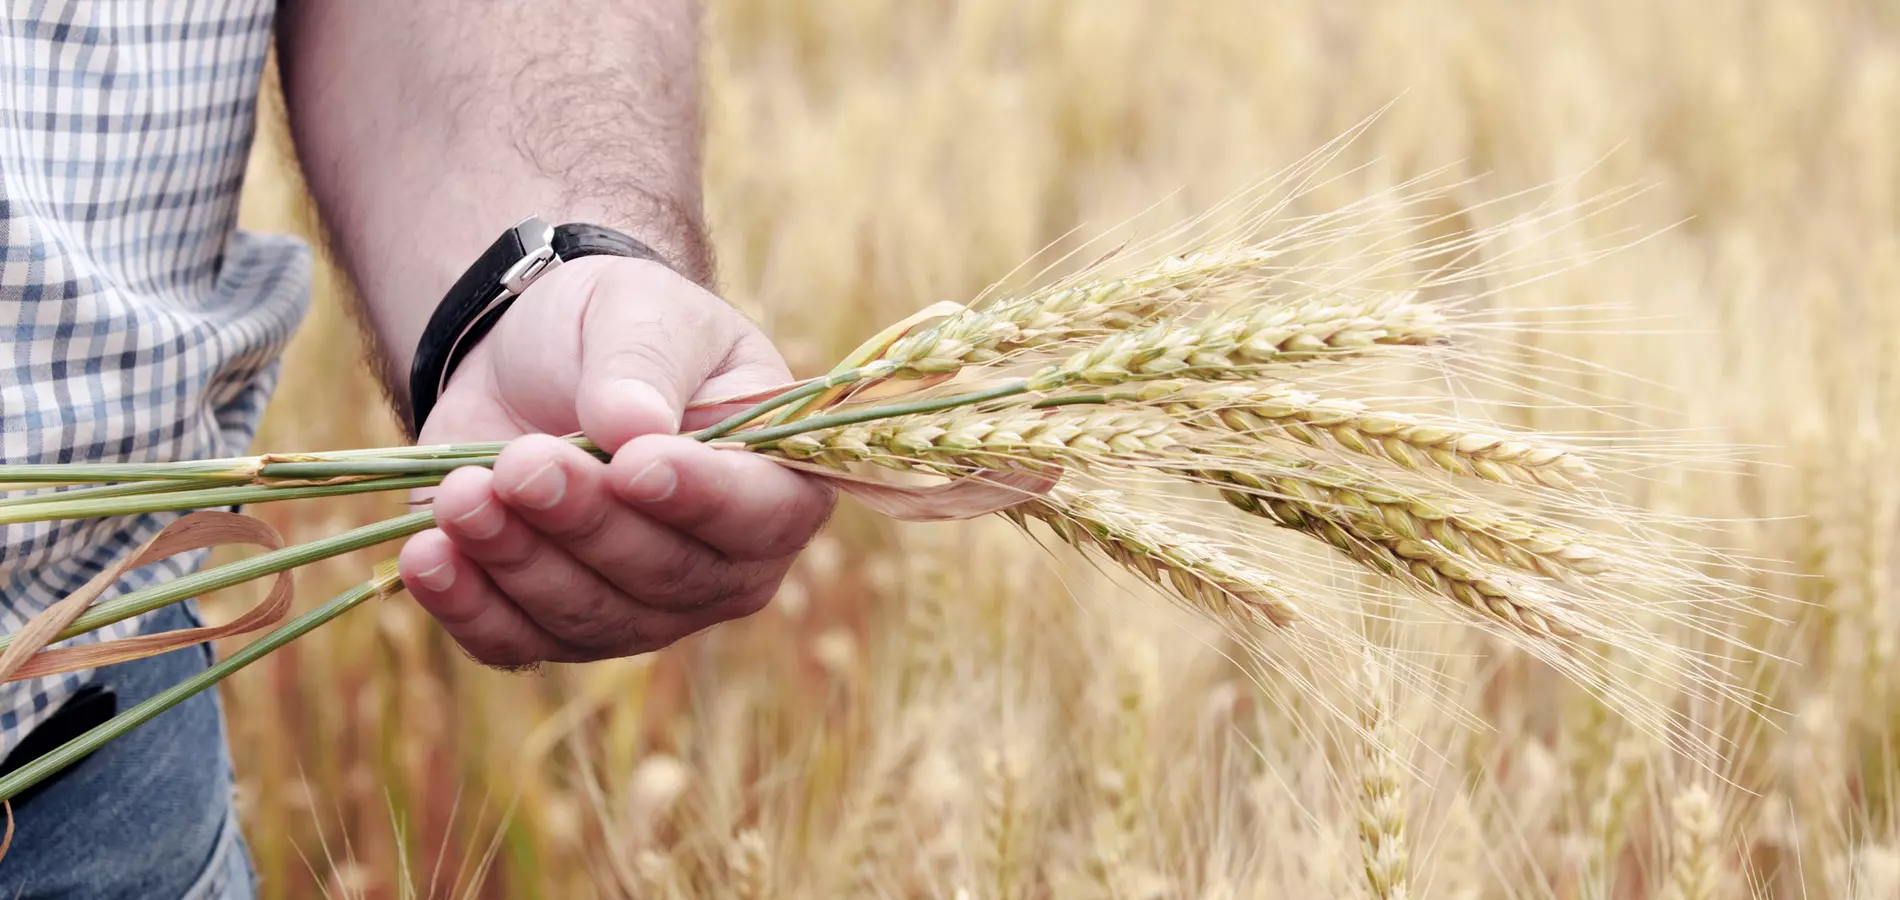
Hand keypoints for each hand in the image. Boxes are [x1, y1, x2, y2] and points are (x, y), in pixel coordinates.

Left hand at [394, 257, 834, 666]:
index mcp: (774, 485)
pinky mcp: (551, 627)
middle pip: (665, 575)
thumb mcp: (637, 311)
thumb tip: (631, 428)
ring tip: (461, 493)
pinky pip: (516, 642)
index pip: (761, 514)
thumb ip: (643, 364)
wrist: (530, 358)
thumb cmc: (615, 329)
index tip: (634, 465)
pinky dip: (467, 606)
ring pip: (587, 615)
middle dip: (585, 521)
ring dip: (518, 560)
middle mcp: (720, 567)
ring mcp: (639, 611)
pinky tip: (427, 555)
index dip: (702, 499)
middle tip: (521, 463)